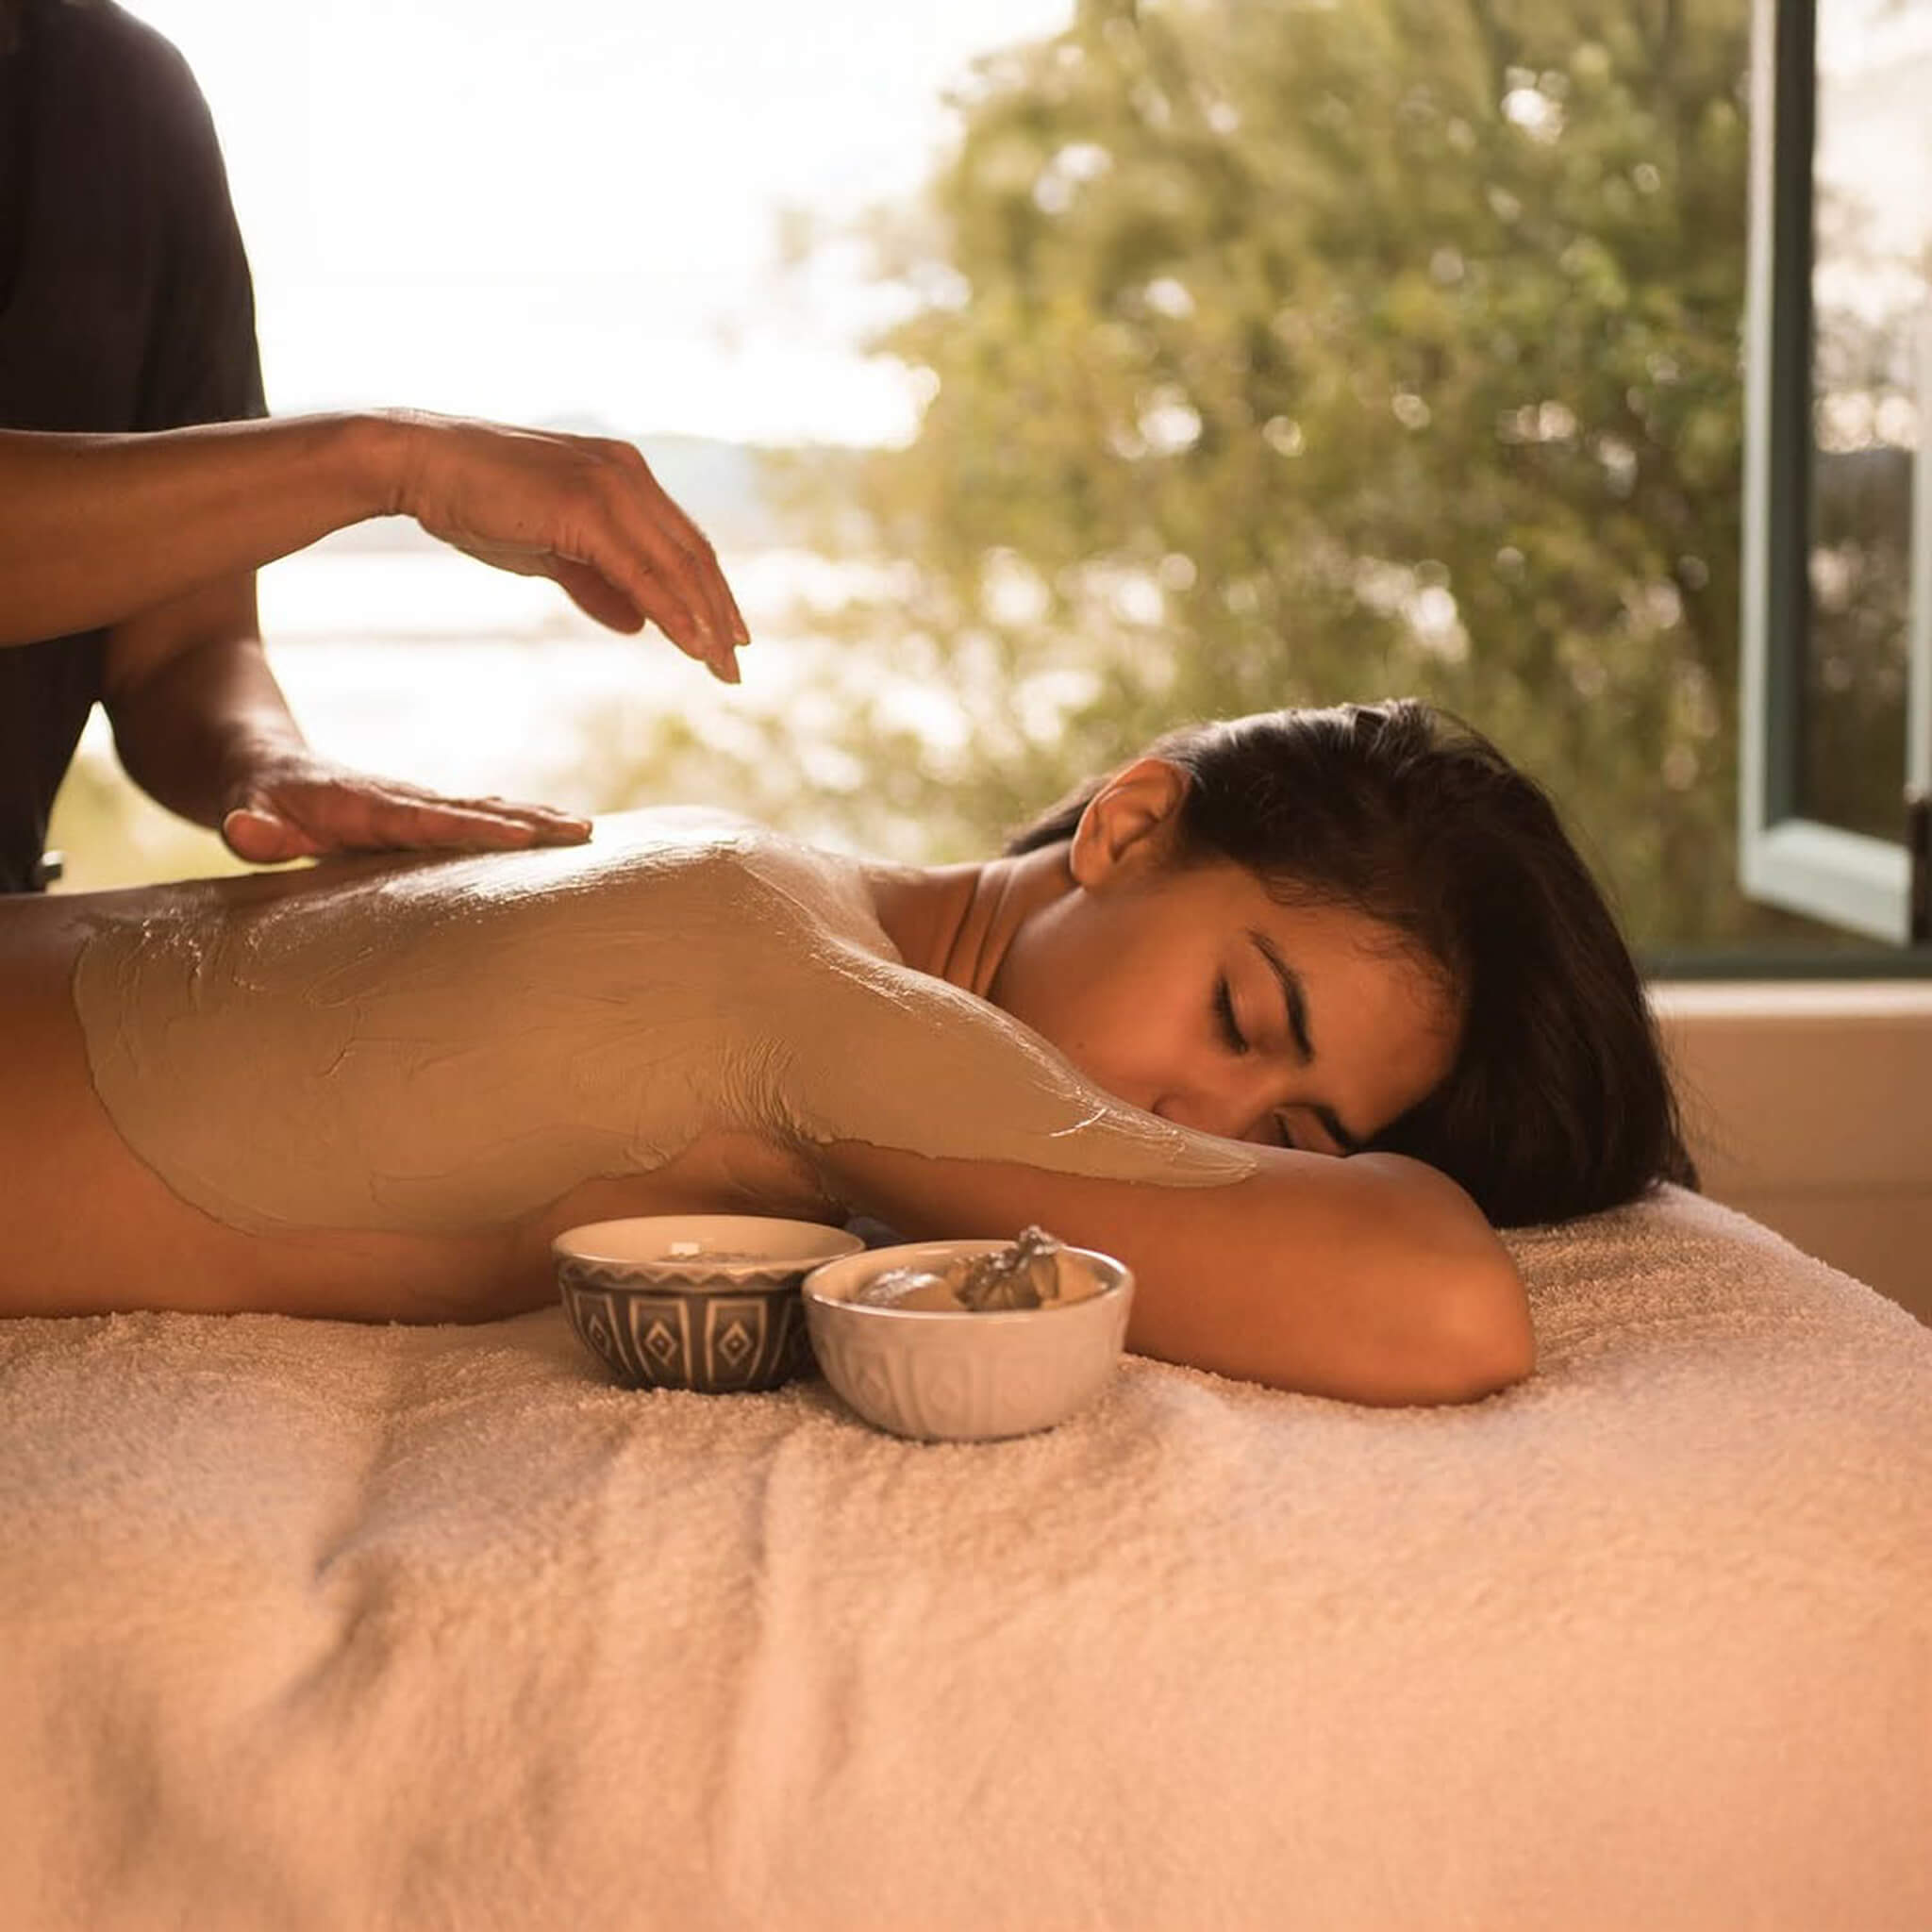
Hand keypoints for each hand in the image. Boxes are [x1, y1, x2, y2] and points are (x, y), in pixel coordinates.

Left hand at [219, 749, 592, 863]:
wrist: (262, 763)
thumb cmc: (256, 801)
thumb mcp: (245, 813)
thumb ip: (252, 830)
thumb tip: (245, 832)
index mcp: (364, 804)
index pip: (427, 819)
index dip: (474, 828)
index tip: (522, 836)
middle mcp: (401, 798)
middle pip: (474, 808)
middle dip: (529, 820)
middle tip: (582, 832)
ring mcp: (417, 802)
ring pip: (484, 806)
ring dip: (535, 818)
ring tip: (585, 832)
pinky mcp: (423, 810)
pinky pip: (478, 813)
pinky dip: (520, 819)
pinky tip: (555, 829)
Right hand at [381, 412, 750, 681]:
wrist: (420, 463)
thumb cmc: (476, 503)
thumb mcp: (549, 552)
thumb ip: (597, 583)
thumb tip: (638, 626)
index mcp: (624, 476)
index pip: (684, 541)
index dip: (709, 592)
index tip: (727, 637)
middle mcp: (629, 474)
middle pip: (693, 554)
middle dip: (718, 613)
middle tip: (736, 666)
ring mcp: (611, 486)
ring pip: (676, 565)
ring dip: (704, 621)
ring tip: (722, 669)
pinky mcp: (588, 508)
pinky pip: (643, 572)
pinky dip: (674, 613)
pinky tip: (692, 648)